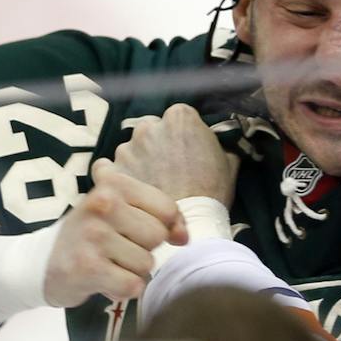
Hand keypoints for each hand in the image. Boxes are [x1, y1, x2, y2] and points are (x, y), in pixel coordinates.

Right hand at [42, 162, 182, 306]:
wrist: (41, 262)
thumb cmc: (91, 234)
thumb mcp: (120, 211)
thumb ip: (159, 215)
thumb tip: (183, 236)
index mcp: (113, 184)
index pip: (167, 209)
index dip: (168, 227)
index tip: (149, 234)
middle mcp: (102, 204)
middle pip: (158, 237)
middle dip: (144, 249)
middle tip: (118, 249)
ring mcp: (94, 235)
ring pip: (147, 263)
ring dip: (132, 271)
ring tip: (109, 264)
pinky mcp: (88, 267)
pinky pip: (133, 285)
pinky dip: (122, 289)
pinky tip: (104, 280)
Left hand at [114, 103, 240, 206]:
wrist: (191, 223)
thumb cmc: (212, 191)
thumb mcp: (228, 162)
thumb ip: (218, 144)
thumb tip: (218, 143)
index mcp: (179, 118)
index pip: (179, 117)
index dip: (184, 134)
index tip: (188, 150)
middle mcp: (149, 126)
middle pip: (152, 128)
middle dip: (159, 144)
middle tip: (170, 167)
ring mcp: (128, 147)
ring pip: (132, 148)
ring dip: (141, 160)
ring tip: (155, 183)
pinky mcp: (114, 170)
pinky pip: (111, 167)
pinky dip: (121, 174)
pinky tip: (134, 187)